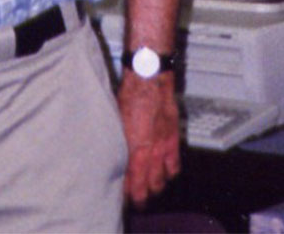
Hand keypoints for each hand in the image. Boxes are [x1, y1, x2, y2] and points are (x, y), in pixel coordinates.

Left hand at [118, 71, 180, 205]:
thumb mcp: (114, 120)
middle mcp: (148, 152)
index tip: (122, 199)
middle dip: (141, 196)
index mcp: (131, 147)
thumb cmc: (128, 96)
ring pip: (161, 179)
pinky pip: (174, 165)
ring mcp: (163, 148)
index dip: (125, 193)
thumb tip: (108, 150)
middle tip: (137, 202)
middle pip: (146, 185)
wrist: (149, 81)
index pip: (128, 180)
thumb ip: (115, 139)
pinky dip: (171, 173)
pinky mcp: (173, 140)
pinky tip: (167, 175)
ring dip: (155, 186)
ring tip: (151, 191)